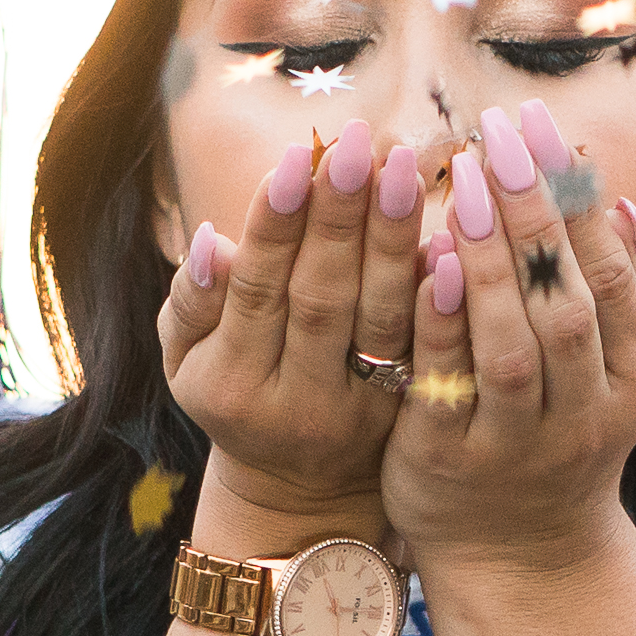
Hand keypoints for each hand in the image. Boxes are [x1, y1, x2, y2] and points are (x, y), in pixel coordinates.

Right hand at [153, 120, 430, 533]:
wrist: (295, 492)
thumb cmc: (232, 396)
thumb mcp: (186, 362)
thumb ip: (192, 302)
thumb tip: (211, 240)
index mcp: (229, 381)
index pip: (256, 289)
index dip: (275, 225)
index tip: (297, 156)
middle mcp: (293, 400)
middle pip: (321, 298)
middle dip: (341, 217)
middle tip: (361, 143)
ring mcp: (354, 412)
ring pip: (377, 319)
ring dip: (392, 240)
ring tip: (404, 167)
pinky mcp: (402, 416)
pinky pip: (421, 349)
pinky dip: (434, 294)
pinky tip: (448, 241)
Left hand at [384, 97, 635, 574]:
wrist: (522, 559)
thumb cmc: (557, 437)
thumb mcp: (604, 372)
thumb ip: (609, 289)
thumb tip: (618, 199)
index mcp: (633, 377)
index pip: (608, 272)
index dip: (573, 196)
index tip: (537, 123)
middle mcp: (586, 413)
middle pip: (565, 304)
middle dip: (533, 216)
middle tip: (496, 136)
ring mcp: (520, 444)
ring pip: (512, 347)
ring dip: (489, 263)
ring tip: (457, 184)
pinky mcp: (453, 464)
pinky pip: (448, 385)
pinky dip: (441, 325)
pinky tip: (424, 263)